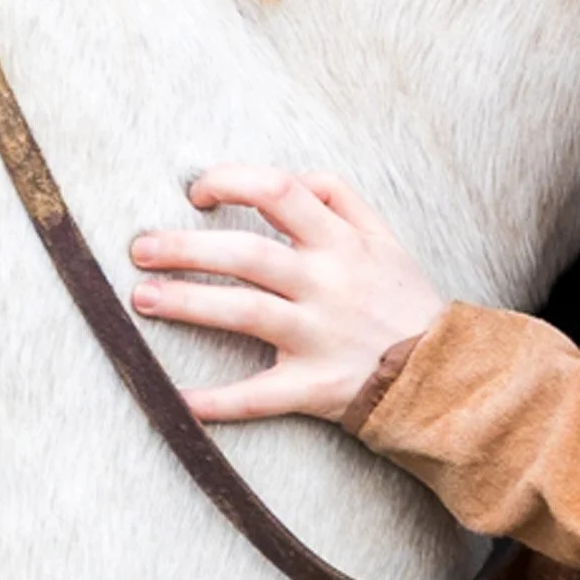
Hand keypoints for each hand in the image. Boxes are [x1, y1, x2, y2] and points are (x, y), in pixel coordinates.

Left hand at [130, 165, 444, 424]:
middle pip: (248, 254)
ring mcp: (319, 335)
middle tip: (140, 248)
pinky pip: (257, 396)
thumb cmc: (401, 296)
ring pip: (244, 314)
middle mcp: (328, 282)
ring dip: (188, 303)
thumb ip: (340, 198)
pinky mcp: (313, 387)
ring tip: (142, 299)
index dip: (232, 182)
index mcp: (343, 241)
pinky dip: (213, 401)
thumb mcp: (384, 235)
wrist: (439, 369)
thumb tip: (289, 178)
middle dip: (186, 247)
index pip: (281, 191)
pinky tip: (173, 398)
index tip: (197, 192)